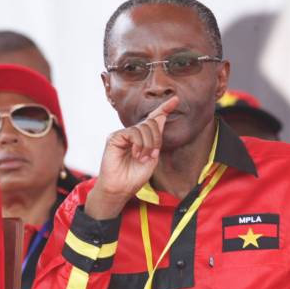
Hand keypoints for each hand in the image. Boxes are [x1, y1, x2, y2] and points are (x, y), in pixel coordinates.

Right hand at [85, 97, 179, 218]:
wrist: (121, 189)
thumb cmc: (134, 177)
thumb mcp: (152, 157)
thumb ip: (156, 139)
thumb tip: (160, 118)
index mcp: (143, 138)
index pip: (153, 119)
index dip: (164, 109)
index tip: (175, 99)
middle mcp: (133, 134)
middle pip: (152, 124)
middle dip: (156, 139)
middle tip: (152, 155)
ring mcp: (123, 135)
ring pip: (144, 128)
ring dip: (148, 144)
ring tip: (142, 158)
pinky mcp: (115, 137)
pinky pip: (133, 132)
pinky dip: (138, 144)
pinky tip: (135, 154)